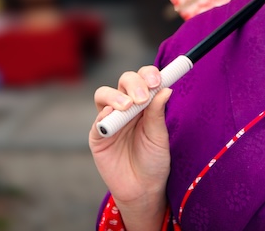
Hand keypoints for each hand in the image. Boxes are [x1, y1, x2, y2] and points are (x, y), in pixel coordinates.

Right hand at [90, 66, 171, 227]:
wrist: (143, 189)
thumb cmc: (154, 162)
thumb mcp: (159, 136)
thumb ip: (158, 113)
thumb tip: (166, 88)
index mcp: (145, 103)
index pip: (144, 79)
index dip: (149, 75)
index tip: (158, 79)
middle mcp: (126, 107)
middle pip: (124, 81)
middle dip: (134, 84)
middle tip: (144, 96)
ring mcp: (111, 119)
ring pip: (104, 94)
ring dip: (116, 96)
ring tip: (128, 106)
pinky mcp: (98, 135)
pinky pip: (97, 120)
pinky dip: (103, 114)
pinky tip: (111, 115)